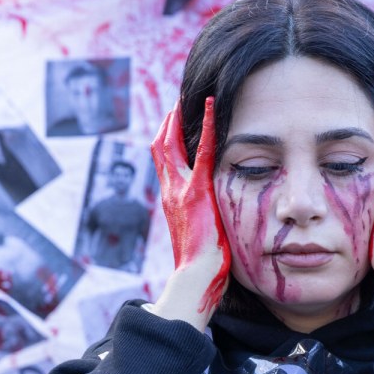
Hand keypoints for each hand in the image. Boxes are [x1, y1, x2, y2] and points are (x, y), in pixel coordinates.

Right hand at [151, 97, 229, 315]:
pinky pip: (201, 151)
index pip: (165, 162)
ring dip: (180, 118)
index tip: (176, 123)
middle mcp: (170, 190)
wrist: (197, 276)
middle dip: (169, 122)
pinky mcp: (197, 191)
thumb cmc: (203, 263)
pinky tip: (213, 106)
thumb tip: (212, 214)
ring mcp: (180, 189)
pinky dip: (207, 126)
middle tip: (179, 101)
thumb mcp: (201, 232)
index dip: (169, 140)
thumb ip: (202, 216)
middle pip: (161, 147)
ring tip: (191, 97)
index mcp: (171, 200)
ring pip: (171, 143)